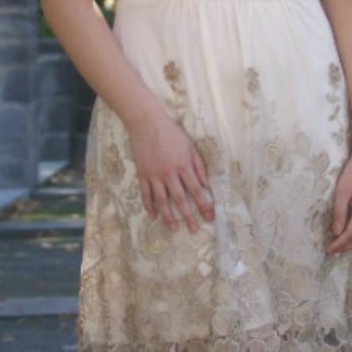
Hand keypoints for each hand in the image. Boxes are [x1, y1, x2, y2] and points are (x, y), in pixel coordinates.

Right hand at [126, 108, 213, 232]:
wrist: (146, 122)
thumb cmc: (172, 132)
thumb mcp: (190, 146)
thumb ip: (199, 167)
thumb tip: (206, 186)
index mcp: (184, 166)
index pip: (197, 191)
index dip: (204, 206)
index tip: (210, 218)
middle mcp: (169, 174)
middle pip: (181, 200)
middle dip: (188, 217)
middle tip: (194, 230)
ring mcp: (154, 175)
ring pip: (162, 201)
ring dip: (168, 216)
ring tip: (173, 228)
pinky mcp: (142, 174)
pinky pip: (145, 193)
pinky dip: (149, 205)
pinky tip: (153, 215)